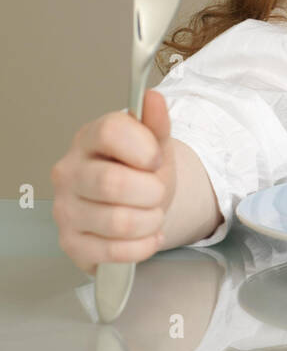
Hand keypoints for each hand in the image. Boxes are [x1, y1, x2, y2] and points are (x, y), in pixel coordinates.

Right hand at [51, 89, 176, 273]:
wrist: (135, 206)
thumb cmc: (140, 173)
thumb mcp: (155, 145)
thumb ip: (155, 124)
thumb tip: (152, 98)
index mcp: (87, 139)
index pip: (110, 132)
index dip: (144, 148)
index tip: (155, 159)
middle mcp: (68, 173)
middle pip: (113, 183)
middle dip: (151, 192)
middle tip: (156, 193)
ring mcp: (65, 210)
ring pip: (118, 221)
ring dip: (150, 221)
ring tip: (152, 215)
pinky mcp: (72, 244)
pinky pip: (116, 252)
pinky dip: (143, 245)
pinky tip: (146, 235)